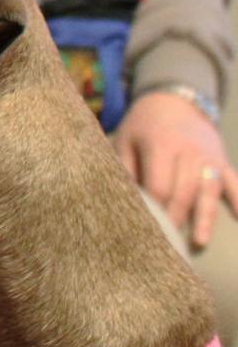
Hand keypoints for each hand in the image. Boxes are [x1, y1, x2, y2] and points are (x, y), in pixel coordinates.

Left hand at [115, 91, 237, 250]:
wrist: (174, 101)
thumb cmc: (143, 126)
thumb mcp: (125, 139)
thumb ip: (124, 168)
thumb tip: (121, 198)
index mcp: (161, 145)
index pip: (159, 183)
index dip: (154, 206)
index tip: (146, 226)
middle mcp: (189, 152)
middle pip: (185, 191)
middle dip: (176, 218)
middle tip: (167, 245)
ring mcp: (210, 158)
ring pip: (209, 190)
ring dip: (205, 217)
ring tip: (199, 242)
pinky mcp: (223, 162)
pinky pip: (235, 182)